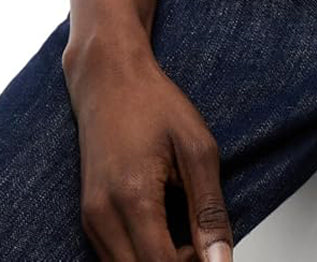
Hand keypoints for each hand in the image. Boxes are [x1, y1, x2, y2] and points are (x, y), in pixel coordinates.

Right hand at [61, 35, 232, 261]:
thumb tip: (221, 259)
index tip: (215, 254)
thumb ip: (209, 210)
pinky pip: (114, 258)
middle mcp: (102, 217)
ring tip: (187, 237)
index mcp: (133, 198)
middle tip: (203, 244)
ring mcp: (90, 220)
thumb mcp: (197, 148)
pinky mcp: (88, 219)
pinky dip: (142, 256)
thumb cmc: (153, 103)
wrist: (109, 79)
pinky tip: (166, 232)